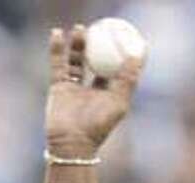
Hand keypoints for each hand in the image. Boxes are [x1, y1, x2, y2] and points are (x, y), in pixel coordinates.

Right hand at [45, 24, 146, 157]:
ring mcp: (75, 88)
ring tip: (81, 28)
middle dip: (100, 46)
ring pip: (77, 61)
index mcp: (111, 95)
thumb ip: (127, 79)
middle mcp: (93, 90)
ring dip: (79, 44)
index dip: (123, 55)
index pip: (119, 71)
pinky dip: (58, 49)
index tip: (128, 38)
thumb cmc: (98, 125)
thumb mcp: (118, 102)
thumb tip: (137, 55)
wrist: (71, 141)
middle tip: (103, 28)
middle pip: (98, 63)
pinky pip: (58, 64)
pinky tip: (58, 33)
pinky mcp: (59, 87)